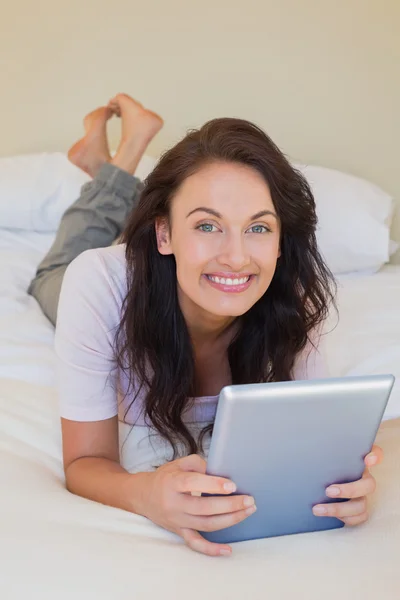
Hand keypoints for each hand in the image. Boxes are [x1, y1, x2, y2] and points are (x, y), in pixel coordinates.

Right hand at [140, 454, 255, 556]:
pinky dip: (211, 549)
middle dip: (230, 505)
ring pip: (205, 525)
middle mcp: (173, 504)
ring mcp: (177, 521)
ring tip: (248, 511)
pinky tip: (228, 550)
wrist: (143, 496)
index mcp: (172, 483)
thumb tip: (220, 472)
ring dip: (229, 520)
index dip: (213, 485)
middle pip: (204, 508)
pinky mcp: (179, 532)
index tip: (233, 485)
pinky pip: (195, 544)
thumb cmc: (166, 477)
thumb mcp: (178, 463)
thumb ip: (199, 464)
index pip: (193, 484)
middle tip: (249, 500)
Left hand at [312, 445, 383, 524]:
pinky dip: (343, 517)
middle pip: (368, 484)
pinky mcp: (357, 509)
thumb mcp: (322, 455)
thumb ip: (322, 450)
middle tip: (328, 491)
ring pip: (361, 504)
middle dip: (349, 490)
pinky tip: (327, 514)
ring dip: (339, 508)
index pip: (374, 453)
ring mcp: (362, 494)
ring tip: (317, 509)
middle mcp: (363, 477)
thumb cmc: (321, 465)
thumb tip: (310, 443)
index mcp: (356, 461)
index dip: (375, 456)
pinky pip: (358, 517)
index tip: (367, 460)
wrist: (315, 482)